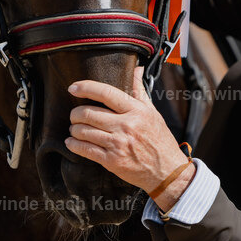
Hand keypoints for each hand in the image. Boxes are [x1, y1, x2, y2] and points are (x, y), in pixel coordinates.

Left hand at [65, 67, 195, 208]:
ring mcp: (118, 144)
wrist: (168, 171)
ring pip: (83, 131)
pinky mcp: (112, 161)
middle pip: (88, 113)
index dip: (86, 87)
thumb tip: (136, 69)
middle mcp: (126, 126)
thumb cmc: (160, 140)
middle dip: (75, 113)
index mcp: (136, 111)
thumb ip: (140, 91)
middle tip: (74, 115)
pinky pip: (85, 149)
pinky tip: (72, 142)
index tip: (73, 87)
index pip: (106, 93)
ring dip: (74, 129)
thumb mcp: (153, 113)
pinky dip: (74, 145)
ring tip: (75, 128)